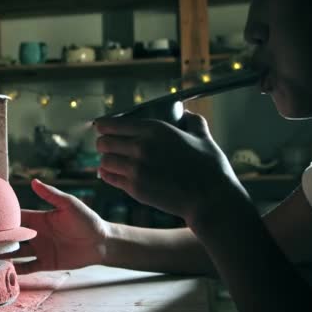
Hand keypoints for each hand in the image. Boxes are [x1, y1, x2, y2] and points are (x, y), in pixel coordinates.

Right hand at [5, 179, 109, 273]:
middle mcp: (36, 234)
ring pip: (17, 253)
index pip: (16, 218)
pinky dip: (17, 270)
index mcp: (39, 219)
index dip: (2, 219)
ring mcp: (40, 249)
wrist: (102, 242)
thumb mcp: (69, 204)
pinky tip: (4, 271)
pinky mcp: (46, 263)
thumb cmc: (87, 219)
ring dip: (4, 254)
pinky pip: (28, 268)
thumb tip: (34, 181)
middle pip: (13, 237)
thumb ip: (51, 195)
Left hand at [94, 111, 245, 223]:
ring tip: (110, 161)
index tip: (100, 127)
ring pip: (105, 161)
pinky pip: (110, 178)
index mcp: (155, 129)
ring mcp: (136, 169)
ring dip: (106, 160)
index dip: (103, 125)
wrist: (210, 199)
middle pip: (104, 142)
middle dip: (103, 143)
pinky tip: (110, 173)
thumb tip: (186, 112)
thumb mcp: (203, 137)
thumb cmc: (210, 167)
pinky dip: (107, 175)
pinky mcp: (135, 188)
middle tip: (105, 145)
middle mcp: (141, 147)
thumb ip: (192, 121)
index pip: (114, 124)